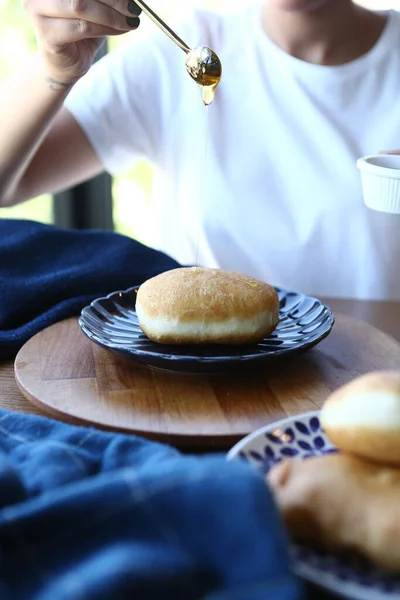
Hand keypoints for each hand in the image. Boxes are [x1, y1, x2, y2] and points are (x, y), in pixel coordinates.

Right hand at [23, 0, 141, 86]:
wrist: (64, 64)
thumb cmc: (79, 31)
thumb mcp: (95, 7)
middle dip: (114, 0)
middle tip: (134, 9)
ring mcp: (38, 12)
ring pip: (81, 6)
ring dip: (112, 16)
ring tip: (130, 22)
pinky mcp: (48, 34)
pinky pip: (83, 27)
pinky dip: (106, 28)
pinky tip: (119, 30)